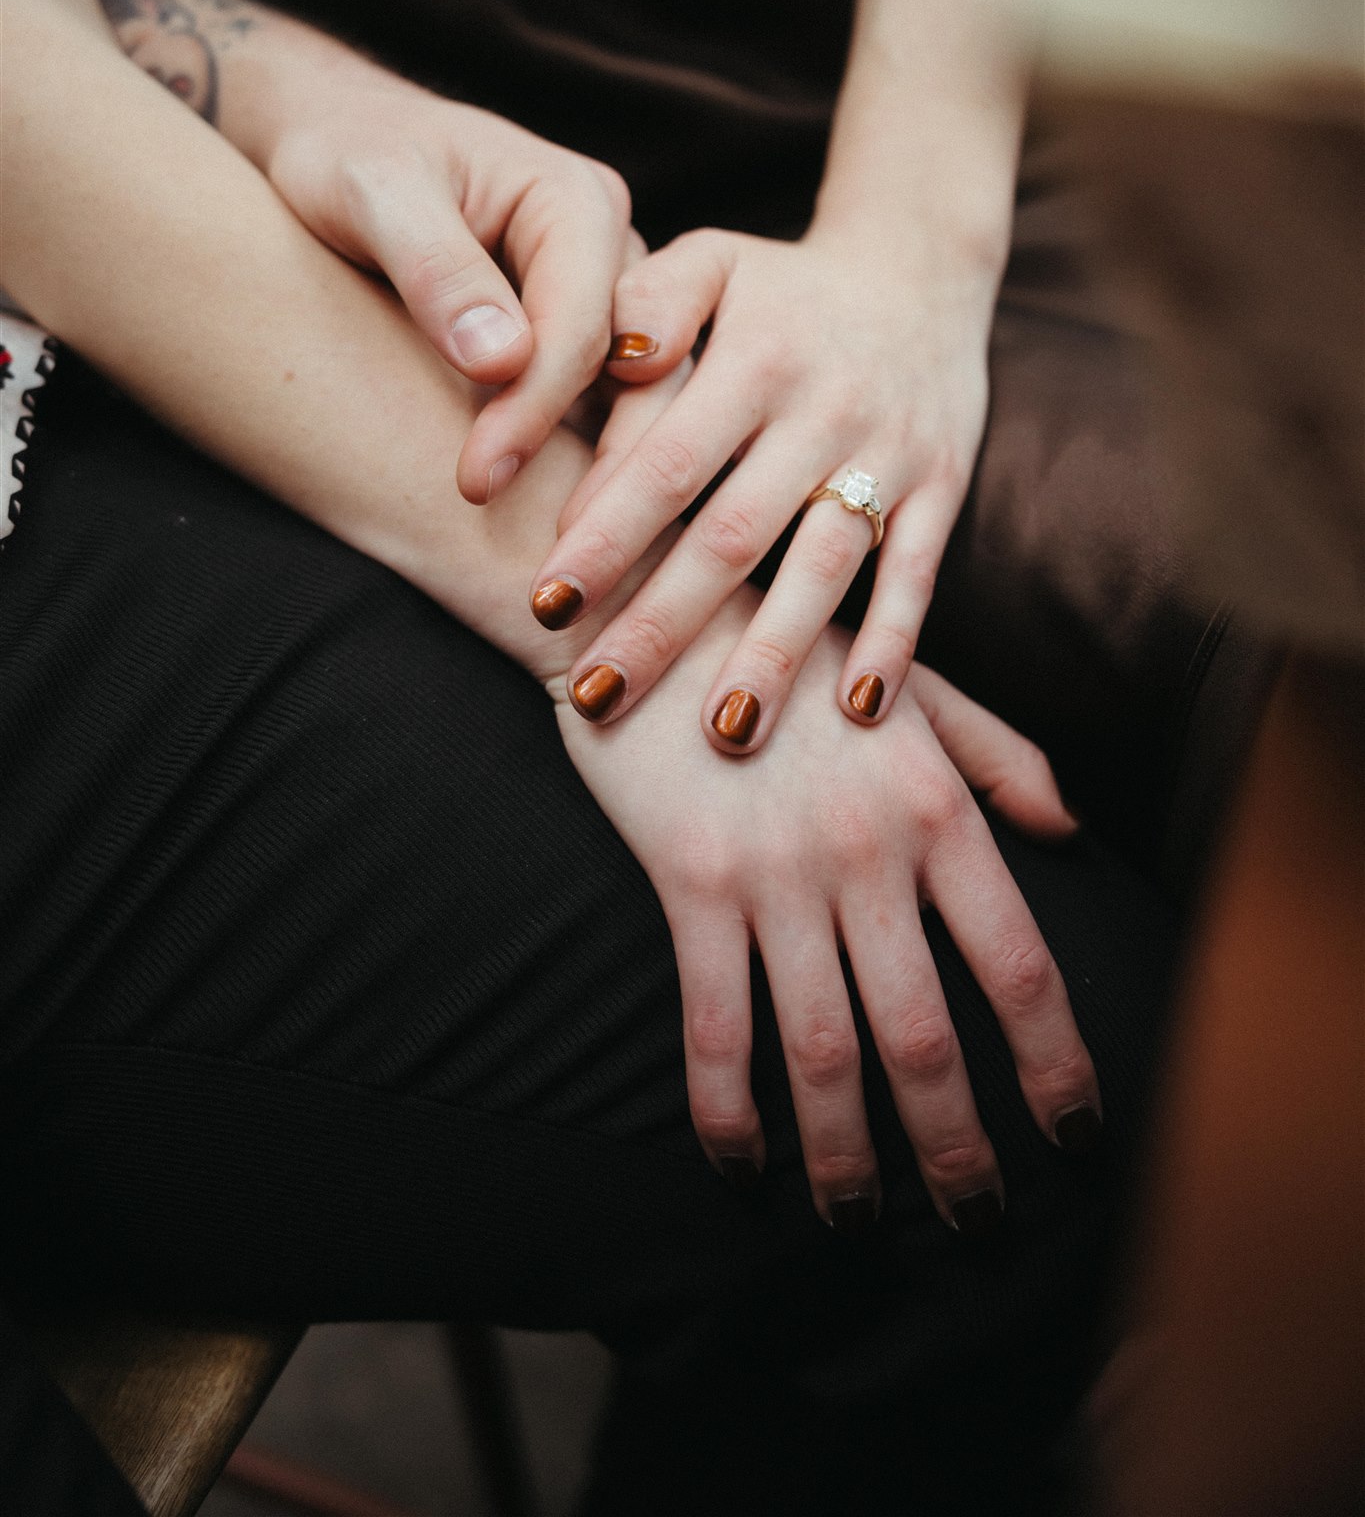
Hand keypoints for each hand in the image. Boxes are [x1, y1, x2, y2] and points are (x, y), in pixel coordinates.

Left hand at [253, 52, 634, 501]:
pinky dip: (572, 460)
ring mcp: (606, 296)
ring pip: (627, 398)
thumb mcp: (373, 190)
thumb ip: (436, 269)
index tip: (476, 480)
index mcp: (578, 199)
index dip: (534, 409)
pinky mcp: (582, 337)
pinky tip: (537, 517)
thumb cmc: (347, 154)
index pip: (581, 325)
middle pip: (625, 371)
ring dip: (586, 470)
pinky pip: (600, 407)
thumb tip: (501, 362)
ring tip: (536, 542)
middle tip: (505, 524)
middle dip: (573, 456)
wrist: (337, 141)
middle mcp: (613, 248)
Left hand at [530, 221, 995, 746]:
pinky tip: (856, 710)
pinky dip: (894, 642)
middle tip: (597, 695)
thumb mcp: (712, 260)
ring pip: (825, 567)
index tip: (547, 602)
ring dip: (775, 654)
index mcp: (755, 357)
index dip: (606, 534)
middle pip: (734, 533)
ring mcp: (889, 454)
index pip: (668, 459)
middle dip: (663, 621)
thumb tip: (612, 364)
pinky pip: (918, 573)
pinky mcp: (944, 485)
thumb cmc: (780, 285)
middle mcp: (825, 409)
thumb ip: (650, 302)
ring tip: (723, 732)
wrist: (920, 269)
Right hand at [550, 595, 1096, 1227]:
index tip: (1075, 1136)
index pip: (1019, 965)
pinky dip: (730, 1110)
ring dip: (847, 1158)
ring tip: (860, 1221)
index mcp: (939, 807)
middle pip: (927, 1038)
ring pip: (826, 1052)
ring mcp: (776, 871)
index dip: (1055, 1066)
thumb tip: (1070, 829)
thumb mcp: (915, 686)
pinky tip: (742, 1164)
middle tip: (975, 1221)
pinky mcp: (689, 883)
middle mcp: (869, 851)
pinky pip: (717, 1025)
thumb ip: (999, 758)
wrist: (658, 600)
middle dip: (957, 1151)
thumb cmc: (794, 649)